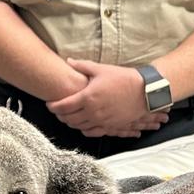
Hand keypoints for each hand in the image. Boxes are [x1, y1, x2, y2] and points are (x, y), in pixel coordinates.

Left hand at [46, 59, 168, 137]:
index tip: (49, 104)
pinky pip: (91, 132)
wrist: (145, 91)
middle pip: (67, 118)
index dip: (52, 106)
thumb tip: (68, 61)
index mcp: (88, 97)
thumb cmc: (123, 78)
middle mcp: (92, 112)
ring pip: (78, 127)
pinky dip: (83, 129)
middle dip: (59, 115)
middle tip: (57, 110)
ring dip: (70, 122)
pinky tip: (81, 124)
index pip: (62, 106)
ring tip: (68, 116)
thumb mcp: (102, 69)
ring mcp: (101, 121)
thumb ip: (82, 66)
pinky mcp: (109, 126)